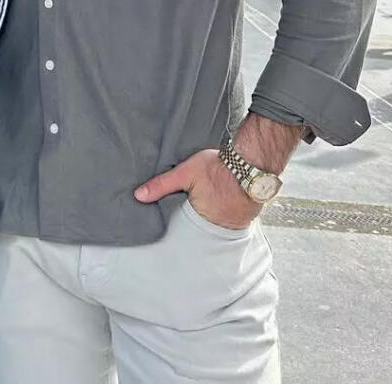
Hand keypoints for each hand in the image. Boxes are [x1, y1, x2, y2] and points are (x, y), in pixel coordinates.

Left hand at [134, 147, 261, 230]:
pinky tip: (223, 204)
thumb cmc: (219, 167)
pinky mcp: (244, 218)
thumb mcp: (185, 172)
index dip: (179, 222)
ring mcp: (232, 224)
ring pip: (216, 225)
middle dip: (195, 221)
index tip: (176, 217)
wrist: (251, 164)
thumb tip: (139, 195)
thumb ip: (162, 184)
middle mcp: (217, 226)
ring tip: (209, 205)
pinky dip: (226, 214)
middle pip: (200, 228)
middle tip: (193, 209)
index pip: (183, 227)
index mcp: (199, 218)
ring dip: (212, 217)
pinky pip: (230, 220)